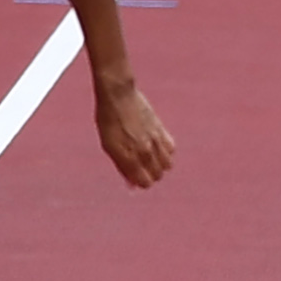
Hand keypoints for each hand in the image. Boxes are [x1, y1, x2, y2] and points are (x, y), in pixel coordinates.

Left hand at [94, 72, 175, 187]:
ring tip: (151, 156)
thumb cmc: (108, 120)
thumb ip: (122, 166)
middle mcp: (143, 151)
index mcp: (128, 157)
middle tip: (142, 166)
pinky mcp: (161, 130)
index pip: (144, 182)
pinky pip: (171, 149)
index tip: (137, 176)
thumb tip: (131, 184)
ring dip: (160, 164)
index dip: (141, 182)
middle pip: (157, 175)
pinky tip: (156, 145)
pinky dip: (166, 151)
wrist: (118, 95)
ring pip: (167, 165)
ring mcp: (154, 141)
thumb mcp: (109, 146)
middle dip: (150, 174)